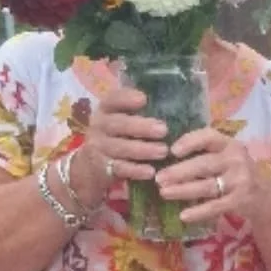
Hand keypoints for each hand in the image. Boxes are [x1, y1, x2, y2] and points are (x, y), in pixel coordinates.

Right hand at [73, 88, 169, 207]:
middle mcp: (99, 125)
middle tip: (163, 130)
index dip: (126, 98)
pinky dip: (135, 170)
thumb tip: (179, 105)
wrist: (92, 165)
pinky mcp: (101, 167)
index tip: (144, 99)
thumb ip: (144, 113)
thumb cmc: (120, 137)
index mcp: (106, 109)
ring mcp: (98, 146)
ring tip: (163, 151)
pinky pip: (119, 168)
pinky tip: (151, 172)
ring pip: (119, 147)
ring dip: (142, 150)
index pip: (112, 99)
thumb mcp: (125, 121)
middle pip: (118, 124)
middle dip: (141, 127)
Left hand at [155, 127, 270, 225]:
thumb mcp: (225, 155)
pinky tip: (184, 216)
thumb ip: (203, 152)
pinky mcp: (241, 200)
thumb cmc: (235, 171)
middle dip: (179, 172)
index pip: (208, 137)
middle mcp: (236, 160)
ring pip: (207, 186)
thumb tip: (164, 154)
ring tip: (164, 193)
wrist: (264, 195)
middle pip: (203, 165)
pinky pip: (216, 206)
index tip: (172, 151)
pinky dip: (199, 212)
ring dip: (183, 190)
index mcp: (229, 144)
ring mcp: (240, 181)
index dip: (190, 142)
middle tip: (158, 178)